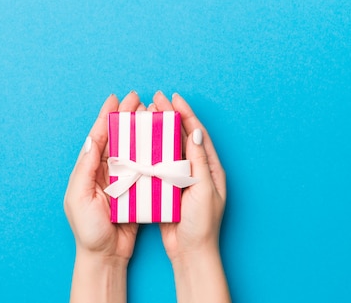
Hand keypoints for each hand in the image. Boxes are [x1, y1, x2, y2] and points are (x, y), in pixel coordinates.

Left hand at [64, 92, 143, 302]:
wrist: (104, 257)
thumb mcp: (79, 199)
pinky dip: (151, 154)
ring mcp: (121, 181)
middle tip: (138, 99)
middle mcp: (104, 172)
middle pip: (116, 137)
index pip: (98, 137)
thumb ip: (85, 169)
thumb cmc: (87, 231)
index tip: (116, 99)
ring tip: (151, 114)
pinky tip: (160, 143)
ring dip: (140, 131)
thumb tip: (91, 140)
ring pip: (131, 148)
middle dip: (126, 117)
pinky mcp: (135, 191)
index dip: (106, 116)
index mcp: (89, 170)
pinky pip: (143, 167)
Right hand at [151, 91, 230, 302]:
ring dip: (159, 131)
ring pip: (170, 148)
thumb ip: (199, 161)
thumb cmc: (202, 225)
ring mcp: (182, 179)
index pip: (198, 134)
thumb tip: (196, 132)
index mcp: (211, 168)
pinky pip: (160, 164)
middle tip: (156, 100)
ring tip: (146, 115)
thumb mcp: (204, 190)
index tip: (173, 98)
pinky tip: (140, 143)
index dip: (186, 114)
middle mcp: (198, 170)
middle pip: (183, 137)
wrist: (190, 253)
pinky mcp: (169, 188)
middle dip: (170, 117)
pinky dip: (151, 152)